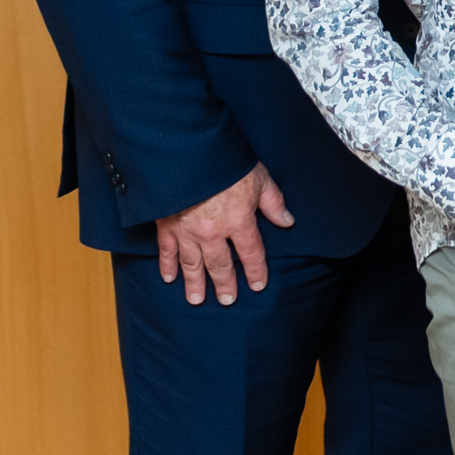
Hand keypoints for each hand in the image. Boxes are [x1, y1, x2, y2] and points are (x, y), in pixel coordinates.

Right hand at [156, 163, 295, 304]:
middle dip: (224, 284)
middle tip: (227, 300)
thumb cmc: (226, 164)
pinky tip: (169, 278)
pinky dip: (167, 266)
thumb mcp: (260, 179)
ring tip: (196, 299)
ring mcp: (187, 231)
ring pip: (192, 264)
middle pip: (220, 265)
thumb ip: (273, 203)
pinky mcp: (166, 225)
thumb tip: (287, 221)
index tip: (257, 285)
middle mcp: (213, 232)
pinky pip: (167, 251)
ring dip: (195, 283)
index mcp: (238, 222)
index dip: (255, 271)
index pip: (251, 254)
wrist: (187, 154)